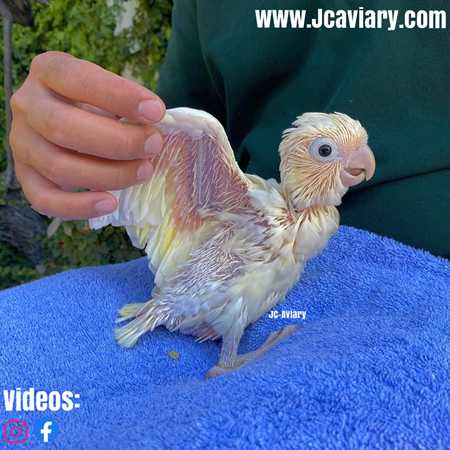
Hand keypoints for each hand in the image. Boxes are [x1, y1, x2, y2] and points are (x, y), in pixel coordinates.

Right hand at [10, 51, 165, 219]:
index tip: (156, 112)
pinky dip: (78, 207)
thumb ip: (124, 103)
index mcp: (48, 71)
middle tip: (154, 145)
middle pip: (64, 128)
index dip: (120, 97)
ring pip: (58, 167)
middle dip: (118, 142)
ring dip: (108, 174)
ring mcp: (22, 143)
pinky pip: (44, 199)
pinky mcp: (24, 175)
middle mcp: (27, 105)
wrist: (61, 115)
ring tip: (144, 171)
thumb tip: (153, 130)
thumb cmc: (91, 101)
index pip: (78, 80)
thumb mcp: (105, 88)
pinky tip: (110, 203)